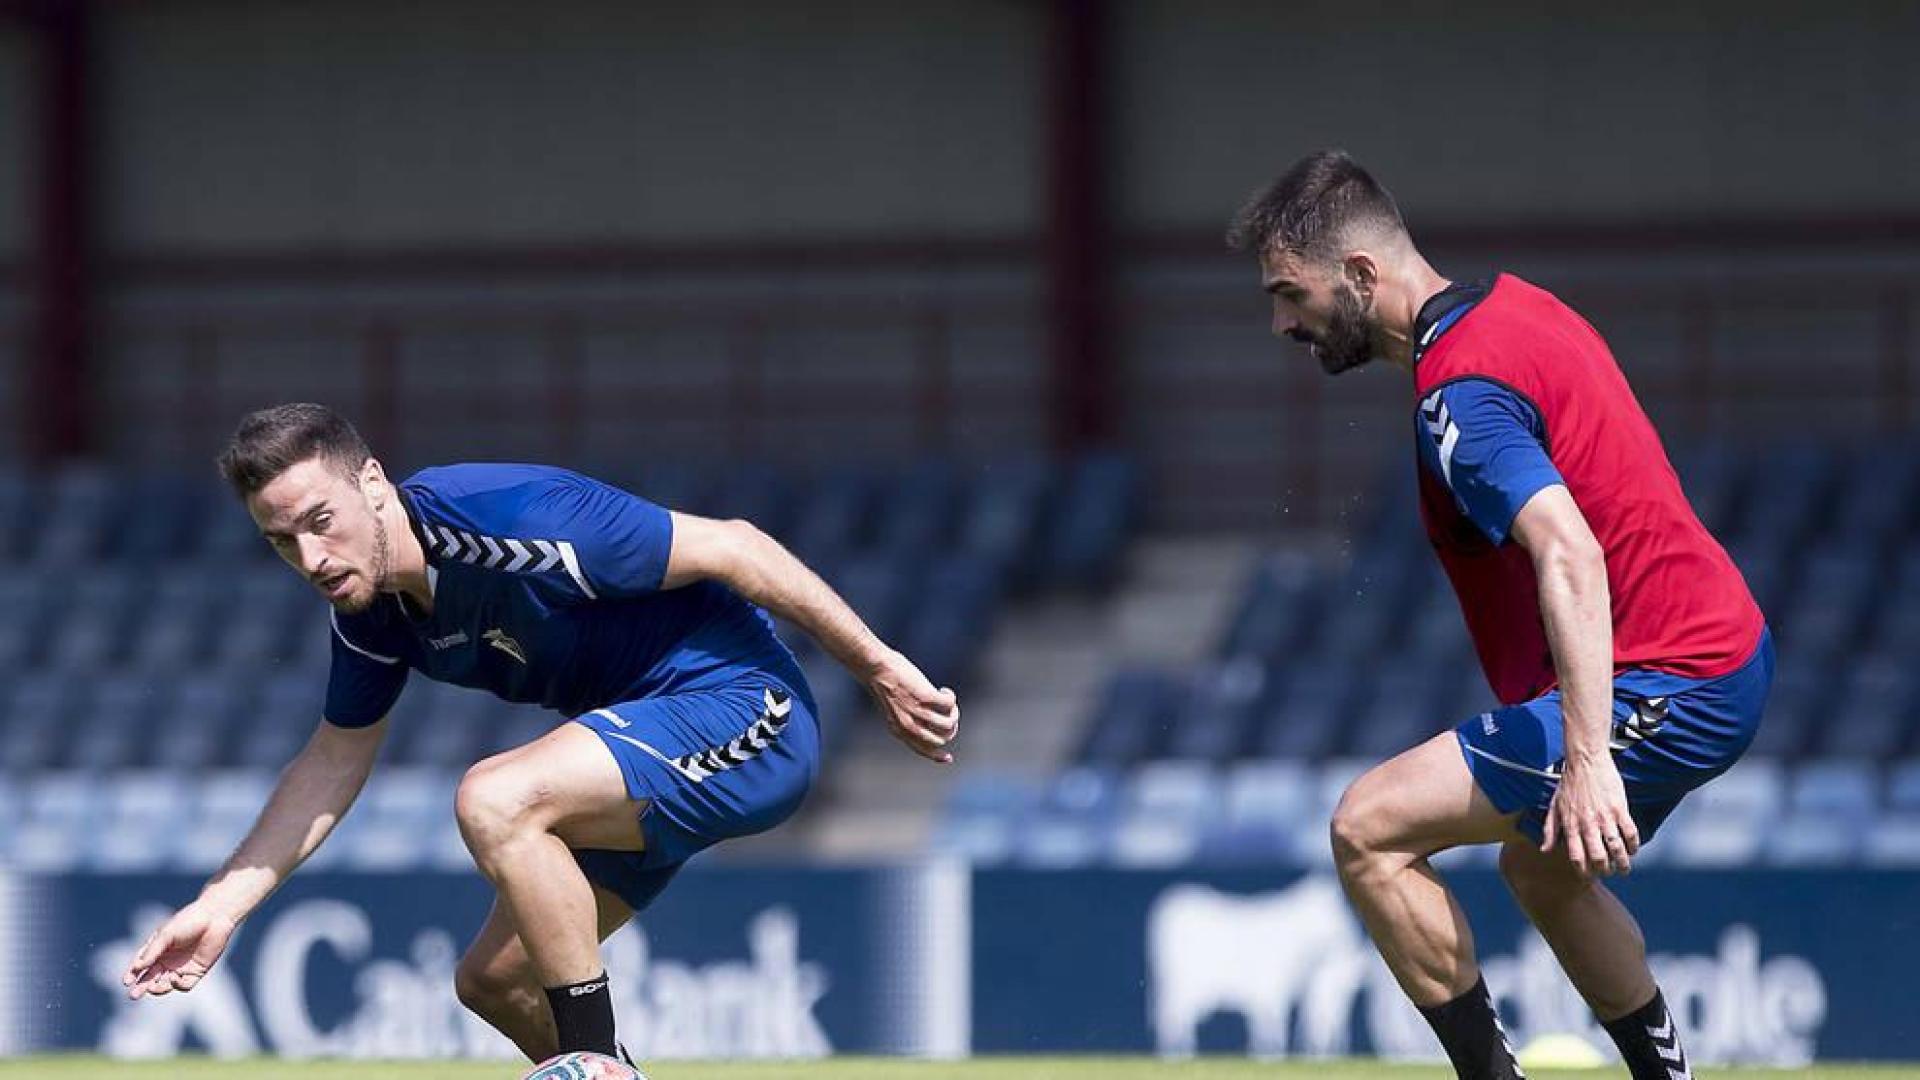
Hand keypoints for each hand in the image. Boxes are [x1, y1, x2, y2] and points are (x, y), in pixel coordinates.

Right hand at [122, 899, 240, 999]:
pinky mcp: (196, 972)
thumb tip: (138, 967)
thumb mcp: (167, 934)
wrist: (215, 917)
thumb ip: (153, 951)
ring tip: (153, 988)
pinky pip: (184, 985)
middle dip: (141, 987)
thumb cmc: (188, 921)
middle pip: (150, 979)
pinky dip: (177, 985)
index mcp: (156, 950)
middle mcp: (167, 961)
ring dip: (158, 989)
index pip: (141, 966)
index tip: (126, 982)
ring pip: (165, 985)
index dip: (132, 975)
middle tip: (134, 995)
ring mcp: (181, 968)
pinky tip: (175, 978)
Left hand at [864, 648, 959, 763]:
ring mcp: (918, 712)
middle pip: (940, 739)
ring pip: (948, 723)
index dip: (937, 756)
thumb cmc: (882, 682)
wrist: (875, 667)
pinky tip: (944, 690)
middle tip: (950, 714)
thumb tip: (928, 717)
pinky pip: (949, 704)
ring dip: (954, 712)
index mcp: (898, 730)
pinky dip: (950, 698)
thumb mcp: (892, 708)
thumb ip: (906, 717)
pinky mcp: (926, 697)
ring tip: (947, 699)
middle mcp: (908, 725)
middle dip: (951, 729)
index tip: (949, 758)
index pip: (922, 750)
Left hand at [1542, 755, 1638, 876]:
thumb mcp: (1554, 807)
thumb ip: (1550, 830)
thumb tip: (1545, 850)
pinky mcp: (1620, 809)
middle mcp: (1587, 824)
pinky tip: (1632, 849)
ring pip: (1617, 849)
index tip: (1588, 876)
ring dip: (1622, 863)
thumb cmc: (1568, 784)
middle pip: (1599, 858)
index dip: (1584, 871)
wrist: (1585, 762)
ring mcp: (1605, 817)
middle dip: (1605, 870)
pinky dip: (1633, 845)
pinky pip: (1630, 833)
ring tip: (1624, 869)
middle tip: (1608, 872)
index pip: (1577, 857)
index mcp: (1571, 825)